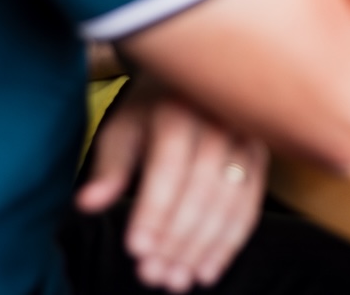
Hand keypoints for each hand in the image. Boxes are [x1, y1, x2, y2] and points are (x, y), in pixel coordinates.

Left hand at [76, 79, 267, 290]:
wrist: (196, 75)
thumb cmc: (152, 108)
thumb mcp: (123, 126)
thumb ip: (110, 166)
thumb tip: (88, 203)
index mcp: (179, 106)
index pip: (169, 165)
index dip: (154, 210)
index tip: (136, 249)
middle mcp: (219, 118)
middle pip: (202, 187)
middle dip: (177, 238)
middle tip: (153, 275)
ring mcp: (246, 135)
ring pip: (230, 200)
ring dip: (203, 247)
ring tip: (177, 280)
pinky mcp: (261, 154)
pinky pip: (250, 203)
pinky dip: (230, 242)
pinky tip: (208, 270)